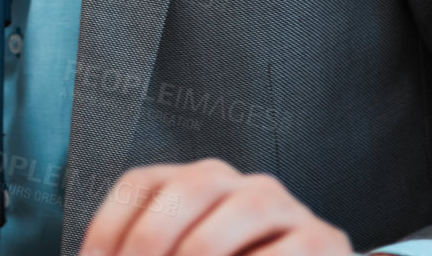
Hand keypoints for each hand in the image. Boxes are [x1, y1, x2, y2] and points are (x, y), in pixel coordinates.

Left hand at [80, 158, 352, 255]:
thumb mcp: (180, 253)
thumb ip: (146, 252)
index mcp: (190, 182)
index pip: (140, 185)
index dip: (109, 228)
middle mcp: (233, 182)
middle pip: (187, 189)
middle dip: (153, 240)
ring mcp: (280, 206)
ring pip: (239, 213)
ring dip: (202, 253)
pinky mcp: (323, 239)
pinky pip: (287, 251)